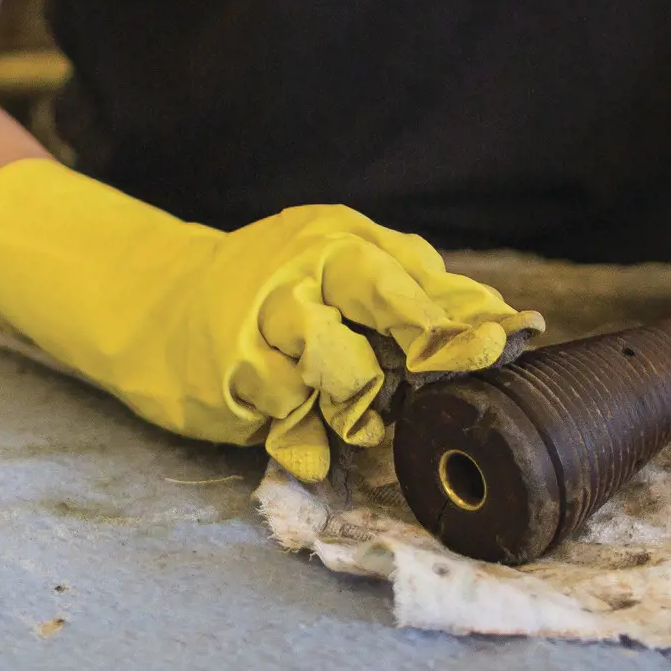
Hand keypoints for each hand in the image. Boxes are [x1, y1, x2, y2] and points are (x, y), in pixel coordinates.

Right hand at [0, 160, 537, 477]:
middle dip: (421, 336)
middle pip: (379, 294)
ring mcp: (262, 318)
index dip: (462, 316)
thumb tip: (512, 324)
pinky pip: (294, 415)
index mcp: (337, 238)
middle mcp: (301, 267)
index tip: (500, 345)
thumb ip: (415, 295)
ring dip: (362, 402)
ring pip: (342, 367)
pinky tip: (295, 422)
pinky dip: (306, 432)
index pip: (414, 273)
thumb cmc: (273, 296)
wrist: (158, 306)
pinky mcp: (232, 370)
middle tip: (435, 373)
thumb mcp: (340, 275)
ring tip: (356, 413)